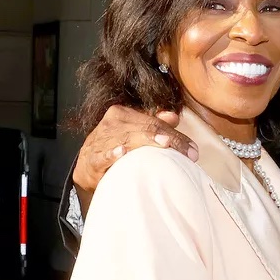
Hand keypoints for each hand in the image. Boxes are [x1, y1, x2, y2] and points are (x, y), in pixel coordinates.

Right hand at [72, 106, 197, 213]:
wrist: (87, 166)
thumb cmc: (115, 146)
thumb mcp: (135, 133)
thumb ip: (154, 124)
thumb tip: (174, 116)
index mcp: (124, 113)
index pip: (154, 122)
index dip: (175, 135)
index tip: (192, 150)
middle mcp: (112, 123)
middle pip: (145, 129)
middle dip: (168, 139)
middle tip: (184, 151)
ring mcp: (100, 139)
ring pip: (128, 139)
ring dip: (146, 143)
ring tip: (165, 144)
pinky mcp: (91, 159)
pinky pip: (102, 155)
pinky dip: (111, 154)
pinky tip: (122, 152)